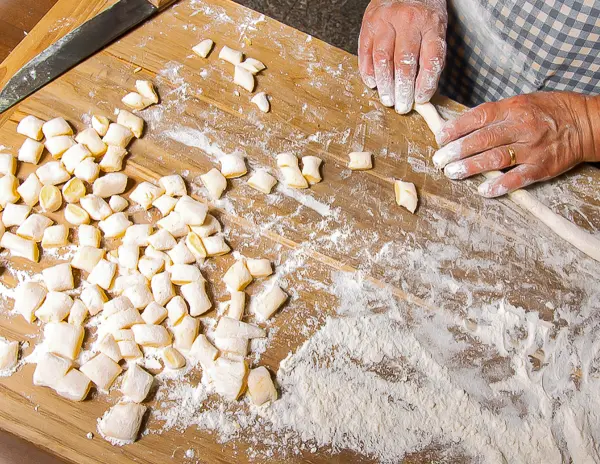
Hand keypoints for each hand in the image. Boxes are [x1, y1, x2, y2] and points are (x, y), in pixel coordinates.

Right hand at [358, 0, 447, 113]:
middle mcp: (408, 21)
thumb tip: (422, 91)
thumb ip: (430, 56)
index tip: (421, 99)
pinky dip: (368, 71)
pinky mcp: (369, 22)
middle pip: (405, 62)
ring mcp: (386, 21)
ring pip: (383, 59)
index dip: (426, 84)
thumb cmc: (423, 10)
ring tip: (387, 99)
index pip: (431, 60)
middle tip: (401, 106)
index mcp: (431, 24)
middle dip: (403, 90)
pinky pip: (365, 51)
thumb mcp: (436, 28)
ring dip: (384, 84)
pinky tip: (372, 83)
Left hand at [434, 92, 599, 197]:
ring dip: (471, 167)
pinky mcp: (542, 167)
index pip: (478, 117)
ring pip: (495, 158)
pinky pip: (518, 178)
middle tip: (439, 161)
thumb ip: (495, 115)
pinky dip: (500, 185)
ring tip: (453, 173)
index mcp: (513, 108)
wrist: (586, 123)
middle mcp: (521, 127)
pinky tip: (484, 191)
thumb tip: (463, 126)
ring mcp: (532, 148)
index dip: (456, 128)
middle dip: (457, 150)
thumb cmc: (549, 112)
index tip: (440, 138)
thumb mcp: (522, 102)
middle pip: (482, 139)